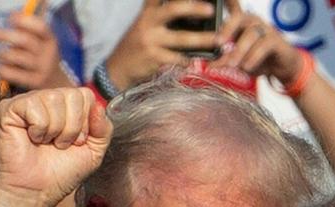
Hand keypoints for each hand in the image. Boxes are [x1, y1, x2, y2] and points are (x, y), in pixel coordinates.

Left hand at [0, 11, 75, 90]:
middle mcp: (49, 55)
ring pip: (19, 57)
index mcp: (50, 40)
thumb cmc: (39, 57)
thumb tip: (13, 16)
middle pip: (26, 41)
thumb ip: (27, 29)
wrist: (55, 84)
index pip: (40, 27)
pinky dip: (3, 70)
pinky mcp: (35, 83)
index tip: (10, 19)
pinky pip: (16, 75)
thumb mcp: (39, 42)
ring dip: (3, 54)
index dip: (24, 21)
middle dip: (5, 35)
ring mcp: (43, 70)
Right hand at [0, 87, 110, 205]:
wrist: (36, 192)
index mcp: (65, 106)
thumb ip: (104, 129)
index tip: (76, 143)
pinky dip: (39, 129)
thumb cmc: (60, 174)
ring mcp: (26, 101)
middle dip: (72, 127)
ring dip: (55, 130)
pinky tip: (32, 139)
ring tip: (46, 143)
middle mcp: (46, 99)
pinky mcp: (8, 108)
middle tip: (59, 145)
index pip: (86, 95)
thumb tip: (99, 105)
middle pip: (73, 95)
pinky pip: (35, 107)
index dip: (85, 122)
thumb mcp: (93, 152)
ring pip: (54, 99)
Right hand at [104, 0, 218, 90]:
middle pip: (174, 9)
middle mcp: (148, 23)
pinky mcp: (154, 58)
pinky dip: (189, 61)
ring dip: (202, 40)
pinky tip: (198, 62)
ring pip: (182, 38)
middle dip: (194, 8)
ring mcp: (151, 40)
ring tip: (217, 40)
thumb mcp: (144, 27)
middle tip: (210, 9)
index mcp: (147, 13)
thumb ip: (162, 19)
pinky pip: (177, 59)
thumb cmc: (136, 47)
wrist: (117, 69)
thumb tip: (191, 16)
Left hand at [216, 2, 302, 84]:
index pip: (230, 10)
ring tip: (232, 65)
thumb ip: (224, 60)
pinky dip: (254, 57)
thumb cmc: (257, 58)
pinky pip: (264, 45)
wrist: (281, 66)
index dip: (224, 5)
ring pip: (251, 34)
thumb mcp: (237, 60)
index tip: (214, 26)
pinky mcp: (275, 41)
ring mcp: (265, 29)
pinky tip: (247, 67)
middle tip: (218, 44)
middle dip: (227, 30)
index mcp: (240, 22)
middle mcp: (252, 22)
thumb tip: (208, 65)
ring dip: (240, 50)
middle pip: (239, 19)